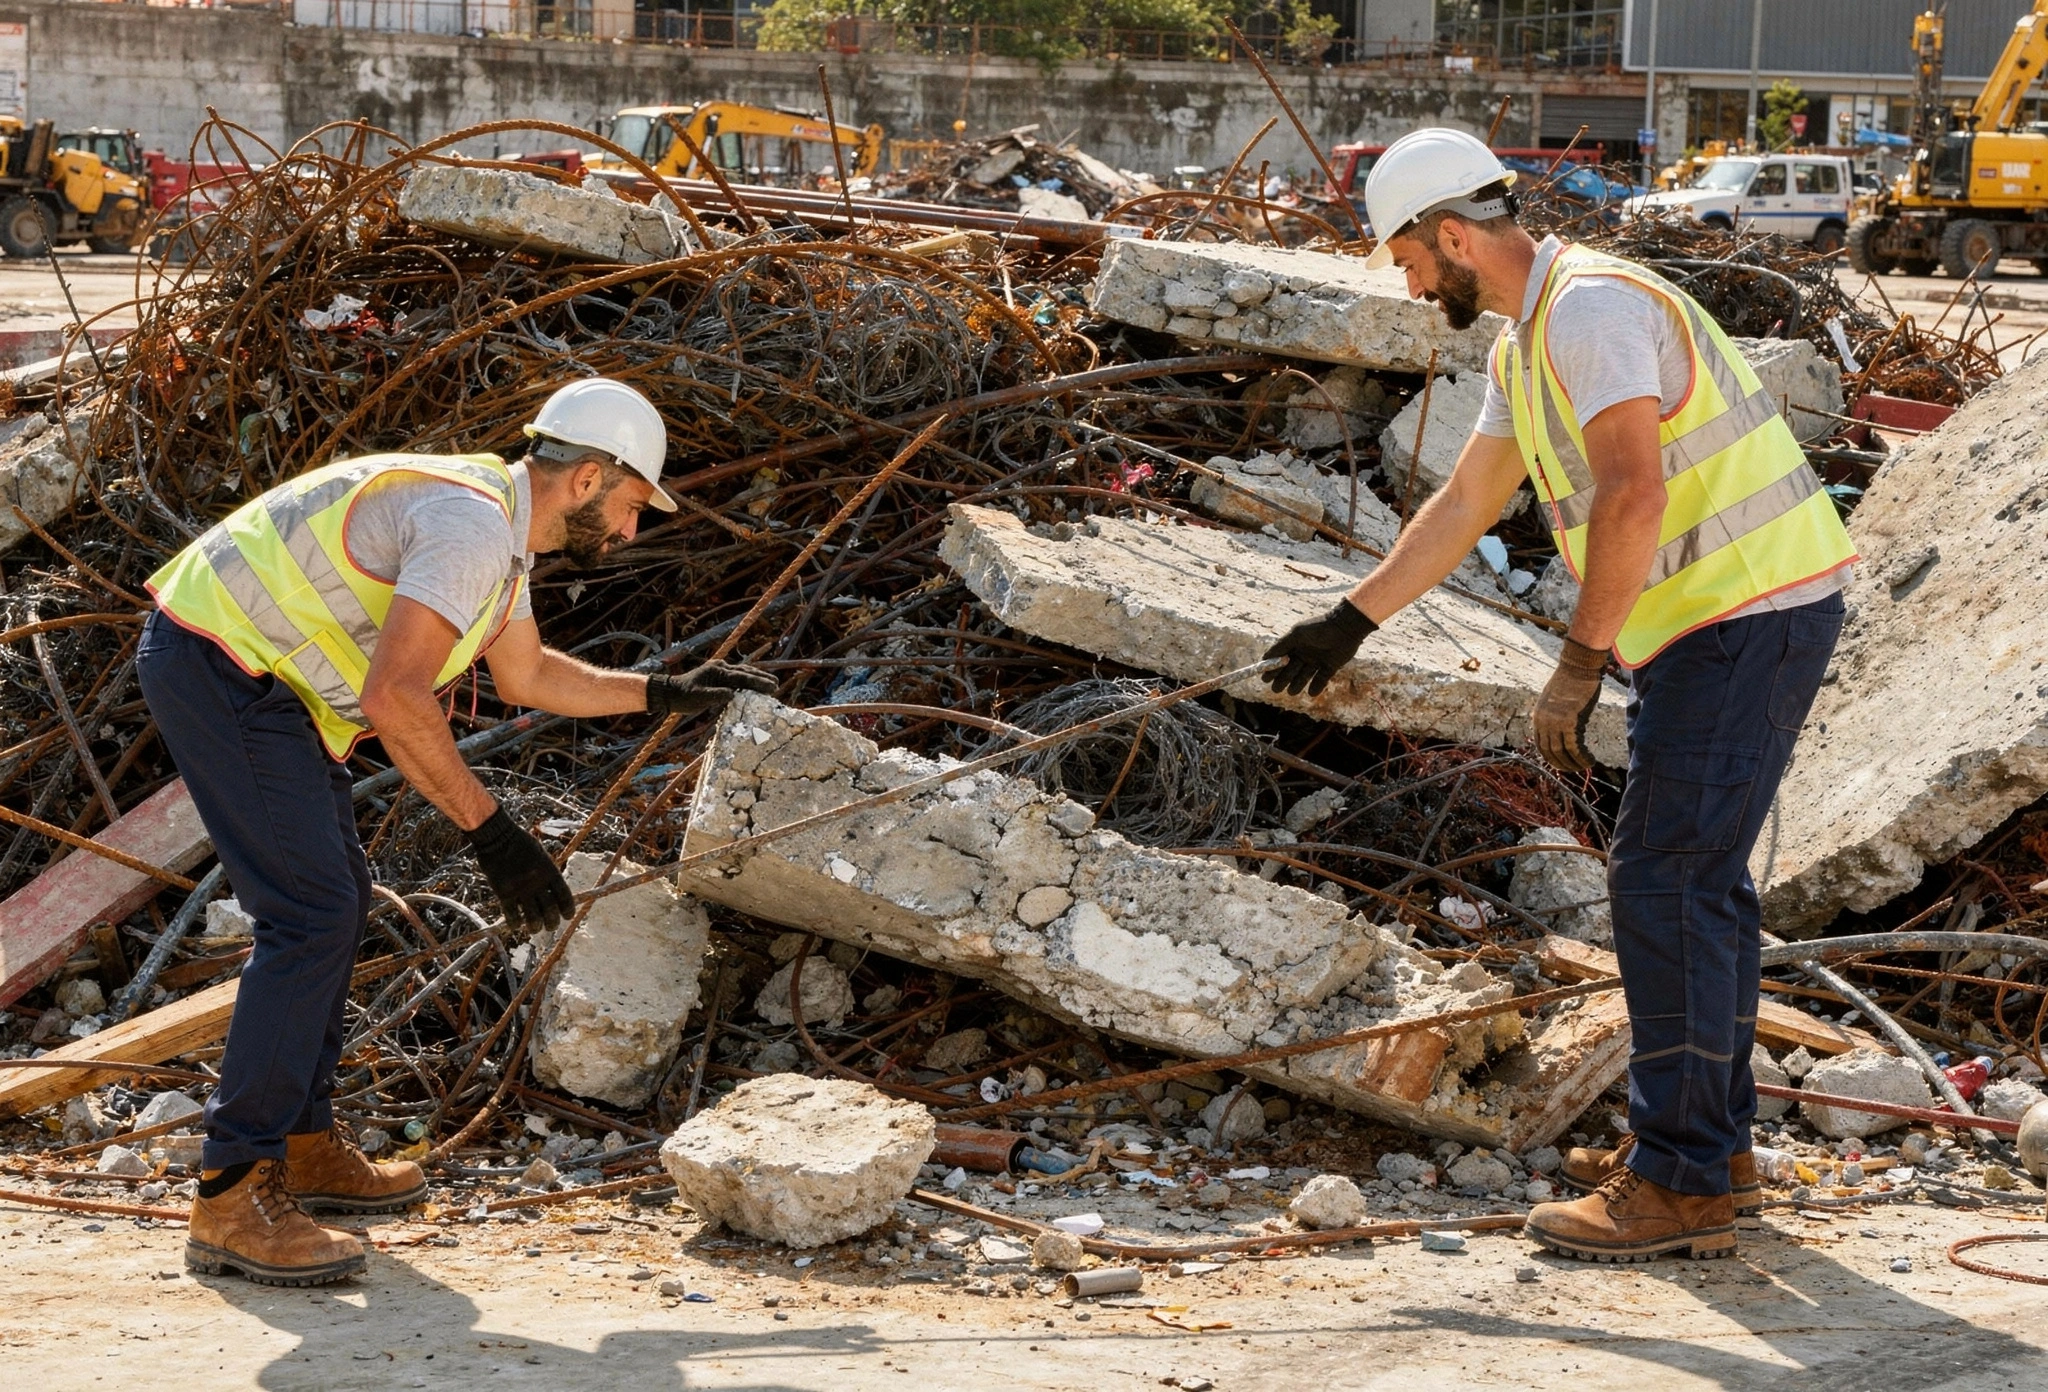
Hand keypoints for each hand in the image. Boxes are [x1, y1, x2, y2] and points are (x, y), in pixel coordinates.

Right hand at [465, 805, 574, 935]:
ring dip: (535, 927)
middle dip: (552, 922)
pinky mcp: (504, 893)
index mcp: (550, 872)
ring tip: (535, 929)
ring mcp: (521, 889)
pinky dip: (515, 923)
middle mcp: (538, 883)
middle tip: (551, 927)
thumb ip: (547, 872)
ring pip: (533, 917)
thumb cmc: (520, 843)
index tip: (567, 917)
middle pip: (550, 910)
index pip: (564, 896)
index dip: (568, 909)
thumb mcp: (541, 855)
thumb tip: (553, 889)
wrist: (498, 837)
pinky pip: (512, 915)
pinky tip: (516, 926)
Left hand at [646, 660, 777, 717]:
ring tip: (771, 684)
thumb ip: (716, 695)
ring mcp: (719, 671)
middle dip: (762, 678)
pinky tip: (755, 686)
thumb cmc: (683, 697)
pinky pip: (737, 677)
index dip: (758, 682)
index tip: (772, 687)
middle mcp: (720, 667)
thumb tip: (733, 694)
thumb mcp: (699, 697)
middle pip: (746, 672)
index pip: (742, 676)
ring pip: (743, 673)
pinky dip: (748, 681)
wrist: (670, 693)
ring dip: (757, 678)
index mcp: (717, 671)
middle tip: (776, 685)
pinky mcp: (718, 677)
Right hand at [1261, 599, 1377, 697]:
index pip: (1280, 660)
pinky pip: (1321, 680)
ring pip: (1303, 677)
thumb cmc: (1318, 629)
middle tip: (1276, 688)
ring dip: (1296, 685)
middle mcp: (1304, 654)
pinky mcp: (1330, 667)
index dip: (1272, 669)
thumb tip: (1264, 657)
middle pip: (1290, 671)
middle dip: (1282, 680)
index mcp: (1295, 645)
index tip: (1265, 678)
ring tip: (1291, 691)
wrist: (1344, 628)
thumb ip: (1281, 646)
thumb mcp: (1296, 635)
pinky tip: (1311, 692)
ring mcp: (1317, 661)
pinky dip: (1316, 687)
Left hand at [1532, 637, 1609, 771]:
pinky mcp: (1568, 722)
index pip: (1540, 745)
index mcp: (1538, 717)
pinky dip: (1582, 757)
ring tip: (1585, 766)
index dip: (1551, 757)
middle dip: (1562, 764)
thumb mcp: (1556, 700)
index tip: (1562, 764)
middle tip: (1574, 769)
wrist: (1577, 667)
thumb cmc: (1571, 681)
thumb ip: (1556, 716)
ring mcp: (1554, 723)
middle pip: (1549, 752)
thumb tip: (1566, 732)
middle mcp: (1542, 722)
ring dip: (1574, 764)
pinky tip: (1590, 760)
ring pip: (1562, 752)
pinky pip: (1574, 747)